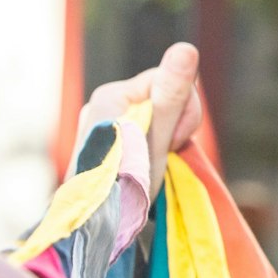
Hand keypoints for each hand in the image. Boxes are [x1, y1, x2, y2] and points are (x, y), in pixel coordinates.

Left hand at [76, 42, 203, 195]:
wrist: (92, 230)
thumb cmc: (124, 187)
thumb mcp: (156, 140)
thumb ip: (171, 95)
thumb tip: (186, 47)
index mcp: (111, 95)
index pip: (168, 79)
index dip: (183, 110)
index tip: (174, 142)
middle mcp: (101, 104)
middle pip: (161, 98)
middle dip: (173, 126)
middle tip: (163, 157)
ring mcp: (101, 124)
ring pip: (153, 118)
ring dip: (163, 140)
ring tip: (151, 167)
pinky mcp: (105, 142)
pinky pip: (141, 132)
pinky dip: (151, 149)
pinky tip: (144, 168)